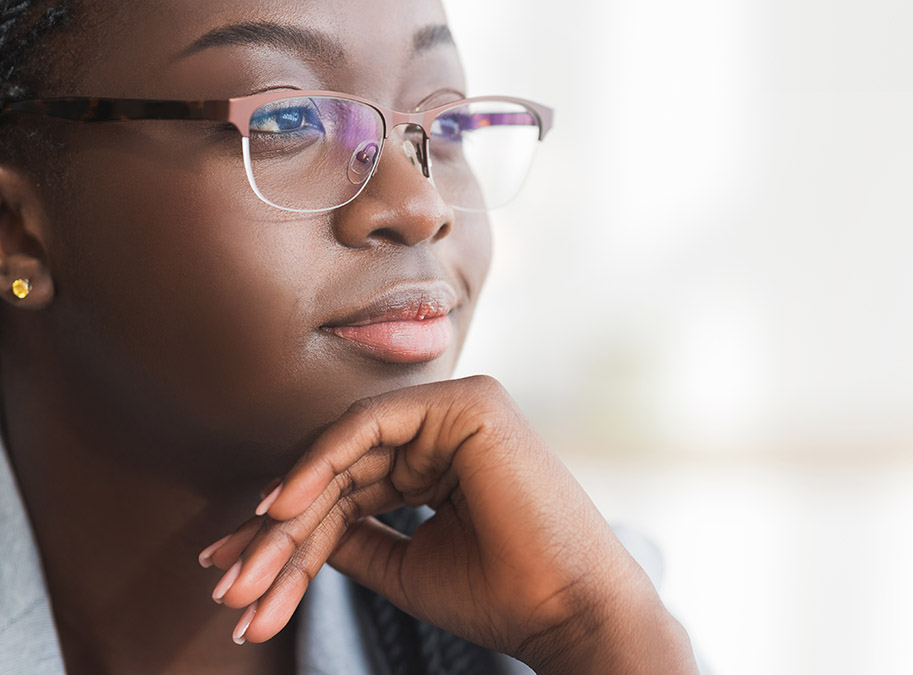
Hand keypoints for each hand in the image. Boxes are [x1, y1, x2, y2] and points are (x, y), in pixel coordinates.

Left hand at [197, 375, 697, 672]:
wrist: (566, 611)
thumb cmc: (499, 595)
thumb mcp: (403, 565)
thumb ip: (353, 535)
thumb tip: (287, 526)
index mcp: (443, 460)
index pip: (349, 487)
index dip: (286, 532)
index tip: (232, 580)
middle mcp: (450, 428)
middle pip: (340, 471)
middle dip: (277, 533)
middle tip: (227, 586)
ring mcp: (461, 410)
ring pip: (346, 451)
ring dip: (289, 512)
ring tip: (243, 569)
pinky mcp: (470, 404)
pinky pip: (371, 426)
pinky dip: (322, 461)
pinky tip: (279, 509)